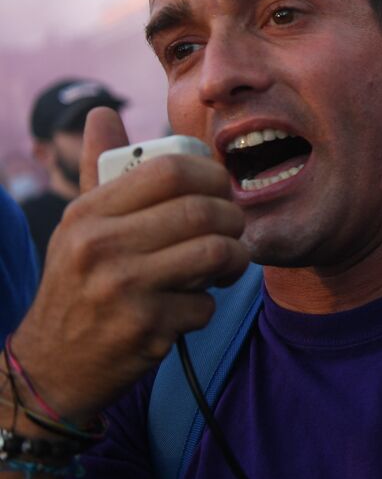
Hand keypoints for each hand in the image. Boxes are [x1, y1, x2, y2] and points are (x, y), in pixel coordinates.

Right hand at [8, 108, 249, 425]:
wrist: (50, 365)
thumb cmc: (77, 284)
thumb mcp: (78, 226)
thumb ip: (99, 170)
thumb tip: (102, 113)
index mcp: (89, 213)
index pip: (170, 169)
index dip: (212, 174)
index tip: (221, 189)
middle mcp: (101, 247)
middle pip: (203, 210)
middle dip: (234, 219)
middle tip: (233, 230)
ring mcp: (124, 289)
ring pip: (215, 253)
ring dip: (234, 260)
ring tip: (225, 264)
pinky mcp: (146, 329)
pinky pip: (206, 304)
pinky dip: (206, 306)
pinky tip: (186, 309)